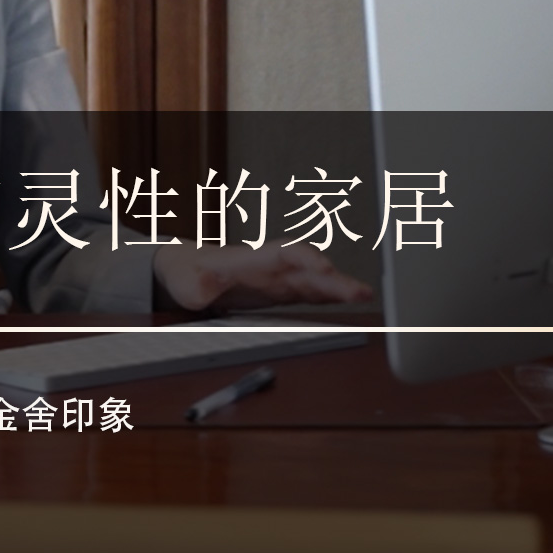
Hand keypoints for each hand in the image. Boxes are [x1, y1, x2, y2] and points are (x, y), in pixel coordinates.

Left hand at [151, 243, 373, 312]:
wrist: (188, 269)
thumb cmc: (188, 274)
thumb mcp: (186, 284)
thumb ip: (196, 289)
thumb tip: (202, 296)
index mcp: (249, 260)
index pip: (282, 253)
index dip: (303, 259)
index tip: (322, 267)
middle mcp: (270, 266)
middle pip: (307, 268)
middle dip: (333, 278)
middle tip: (360, 291)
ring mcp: (280, 278)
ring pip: (314, 279)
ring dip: (339, 286)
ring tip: (366, 295)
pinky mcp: (283, 290)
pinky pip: (312, 291)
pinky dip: (332, 294)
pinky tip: (352, 299)